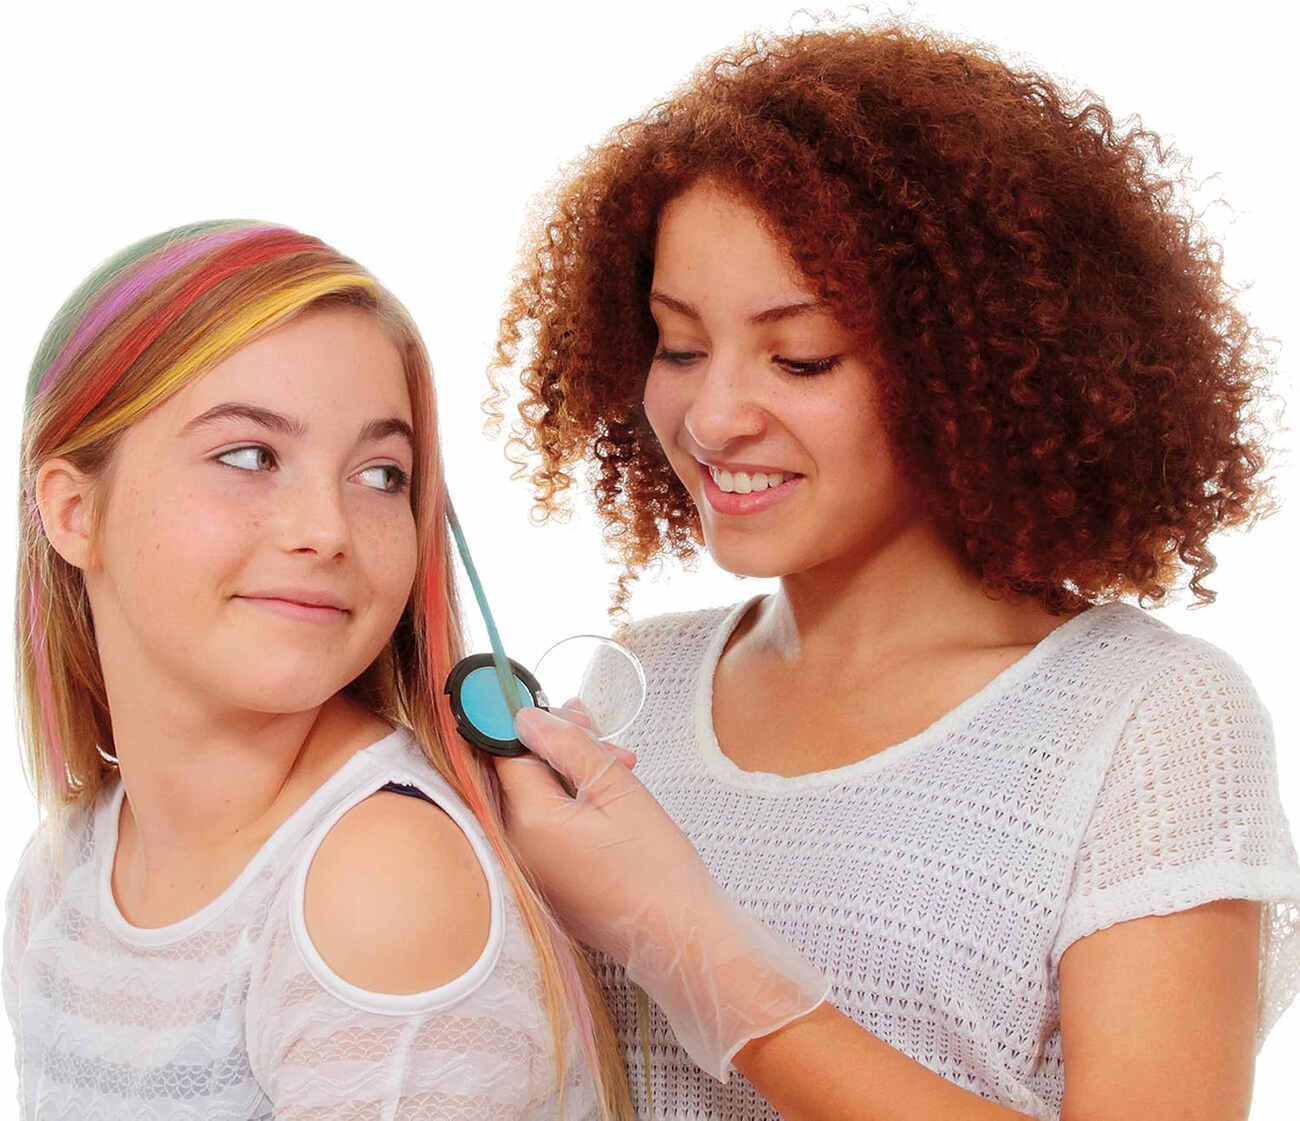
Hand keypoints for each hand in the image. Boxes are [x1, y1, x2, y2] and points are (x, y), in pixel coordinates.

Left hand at [495, 707, 828, 1080]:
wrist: (679, 939)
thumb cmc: (655, 866)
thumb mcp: (617, 789)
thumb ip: (569, 746)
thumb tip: (525, 716)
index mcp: (529, 821)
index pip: (505, 752)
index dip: (526, 721)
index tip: (549, 702)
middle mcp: (516, 848)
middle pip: (519, 775)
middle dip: (556, 745)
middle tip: (598, 728)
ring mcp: (529, 870)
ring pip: (536, 800)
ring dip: (570, 773)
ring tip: (620, 761)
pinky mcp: (547, 884)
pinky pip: (545, 829)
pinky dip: (570, 805)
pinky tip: (608, 794)